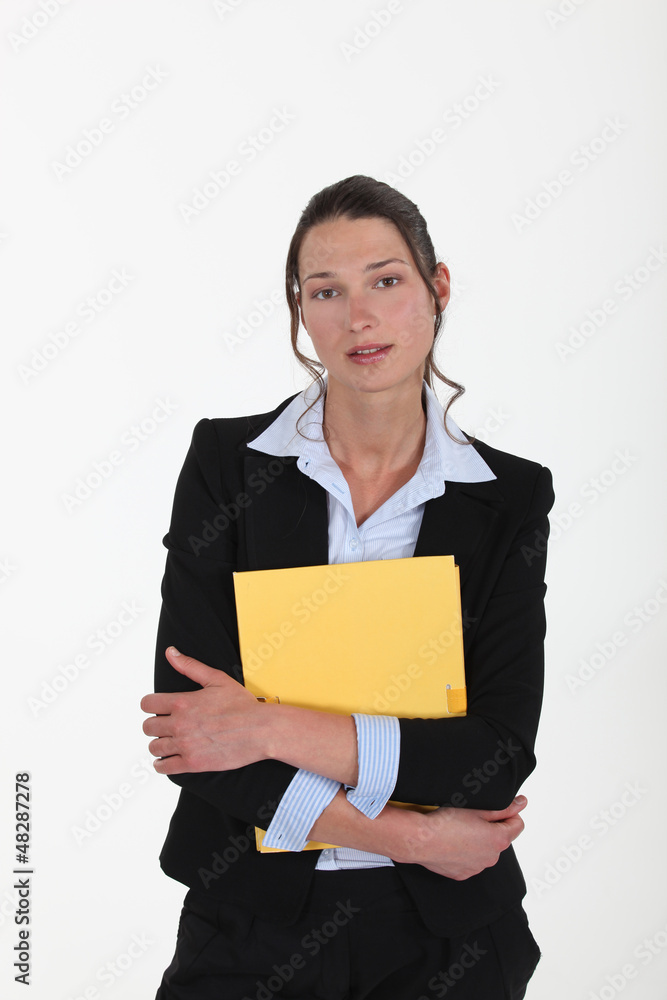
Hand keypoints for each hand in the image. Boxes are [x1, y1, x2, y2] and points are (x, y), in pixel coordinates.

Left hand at [140, 647, 265, 773]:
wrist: (260, 730)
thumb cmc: (242, 705)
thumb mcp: (216, 679)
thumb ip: (190, 666)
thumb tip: (171, 653)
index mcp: (183, 702)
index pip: (147, 704)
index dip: (150, 705)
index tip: (157, 708)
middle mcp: (180, 724)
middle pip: (148, 727)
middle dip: (155, 725)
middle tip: (164, 725)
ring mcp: (185, 745)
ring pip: (154, 747)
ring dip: (158, 744)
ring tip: (166, 742)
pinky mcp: (192, 763)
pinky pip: (164, 767)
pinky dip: (161, 764)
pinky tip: (165, 760)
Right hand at [405, 796, 527, 880]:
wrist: (421, 839)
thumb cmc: (446, 822)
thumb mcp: (478, 809)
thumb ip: (504, 808)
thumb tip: (521, 803)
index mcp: (498, 840)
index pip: (517, 825)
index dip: (509, 814)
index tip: (497, 809)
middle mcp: (491, 858)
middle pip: (500, 839)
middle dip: (492, 828)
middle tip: (472, 817)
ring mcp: (477, 868)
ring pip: (485, 851)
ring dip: (479, 841)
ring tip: (460, 830)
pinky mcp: (462, 874)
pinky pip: (470, 862)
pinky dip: (466, 853)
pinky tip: (453, 843)